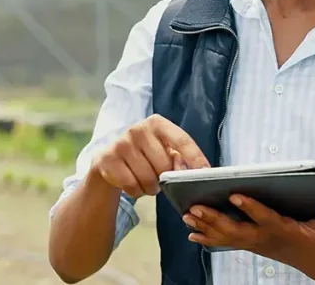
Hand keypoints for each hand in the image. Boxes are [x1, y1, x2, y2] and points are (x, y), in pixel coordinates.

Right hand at [90, 114, 209, 198]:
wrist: (109, 161)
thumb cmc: (145, 156)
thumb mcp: (163, 150)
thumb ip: (179, 157)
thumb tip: (196, 170)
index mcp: (157, 123)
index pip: (183, 140)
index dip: (196, 158)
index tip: (207, 172)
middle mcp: (138, 129)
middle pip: (164, 165)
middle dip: (165, 179)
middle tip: (159, 178)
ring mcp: (121, 144)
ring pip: (148, 179)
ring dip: (150, 187)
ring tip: (146, 181)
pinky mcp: (107, 160)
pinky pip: (132, 186)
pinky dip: (136, 191)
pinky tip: (132, 183)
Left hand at [184, 195, 314, 283]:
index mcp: (288, 231)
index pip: (267, 218)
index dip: (252, 208)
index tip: (235, 194)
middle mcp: (270, 239)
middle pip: (238, 230)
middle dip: (216, 219)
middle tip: (194, 208)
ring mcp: (261, 244)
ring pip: (229, 237)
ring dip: (207, 227)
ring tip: (187, 216)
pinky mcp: (256, 245)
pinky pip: (230, 242)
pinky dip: (210, 237)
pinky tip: (193, 232)